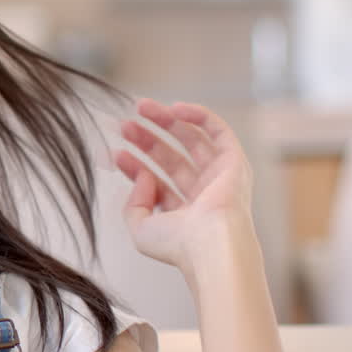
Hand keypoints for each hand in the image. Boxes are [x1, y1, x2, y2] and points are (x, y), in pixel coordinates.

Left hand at [114, 99, 253, 274]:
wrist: (210, 243)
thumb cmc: (178, 244)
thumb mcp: (141, 229)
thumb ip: (133, 204)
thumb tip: (144, 175)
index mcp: (184, 212)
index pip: (156, 181)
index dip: (134, 166)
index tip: (116, 152)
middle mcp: (203, 194)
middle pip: (171, 158)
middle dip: (146, 139)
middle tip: (125, 124)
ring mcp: (220, 177)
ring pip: (191, 141)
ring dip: (166, 121)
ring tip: (141, 107)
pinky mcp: (235, 163)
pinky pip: (219, 132)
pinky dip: (199, 116)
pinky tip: (174, 107)